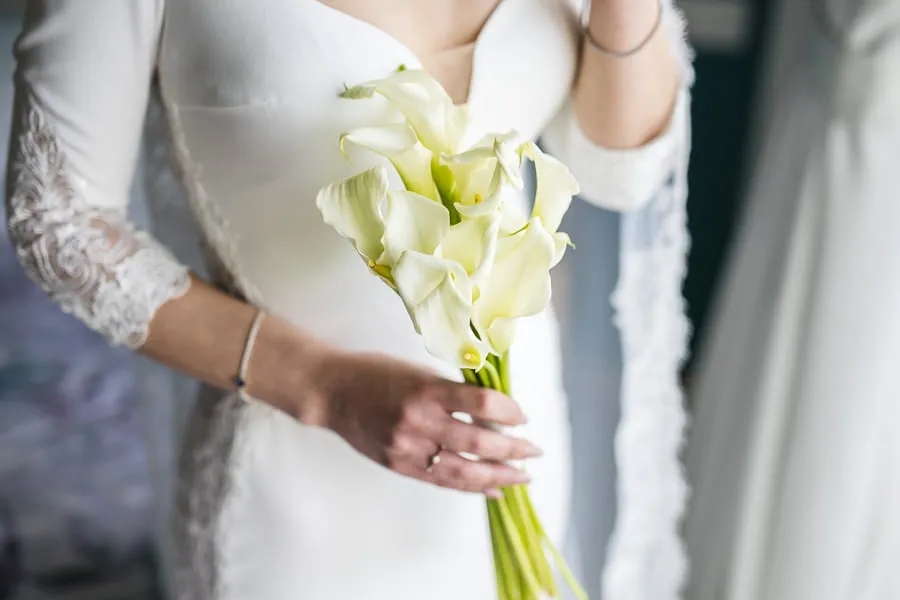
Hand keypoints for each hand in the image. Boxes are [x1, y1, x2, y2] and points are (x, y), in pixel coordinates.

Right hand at [311, 349, 542, 496]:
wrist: (332, 392)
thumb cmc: (376, 373)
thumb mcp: (418, 370)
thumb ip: (452, 390)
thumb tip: (494, 410)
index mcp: (426, 390)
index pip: (481, 403)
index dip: (509, 411)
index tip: (522, 415)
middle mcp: (418, 421)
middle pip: (479, 442)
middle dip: (513, 449)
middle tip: (534, 450)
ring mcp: (407, 448)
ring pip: (464, 471)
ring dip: (499, 475)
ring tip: (522, 477)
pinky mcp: (399, 466)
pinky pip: (442, 481)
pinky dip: (472, 487)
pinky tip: (493, 489)